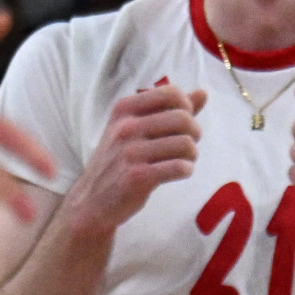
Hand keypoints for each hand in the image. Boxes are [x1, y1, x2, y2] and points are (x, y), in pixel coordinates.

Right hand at [65, 82, 205, 237]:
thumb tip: (203, 92)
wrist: (91, 201)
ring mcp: (129, 152)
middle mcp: (125, 127)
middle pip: (184, 118)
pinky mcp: (137, 176)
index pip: (172, 93)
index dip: (187, 108)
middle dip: (194, 133)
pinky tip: (177, 173)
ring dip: (191, 155)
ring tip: (181, 161)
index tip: (181, 125)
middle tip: (185, 147)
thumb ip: (169, 110)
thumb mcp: (135, 129)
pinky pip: (180, 167)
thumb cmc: (119, 161)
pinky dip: (186, 170)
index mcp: (124, 109)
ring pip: (186, 143)